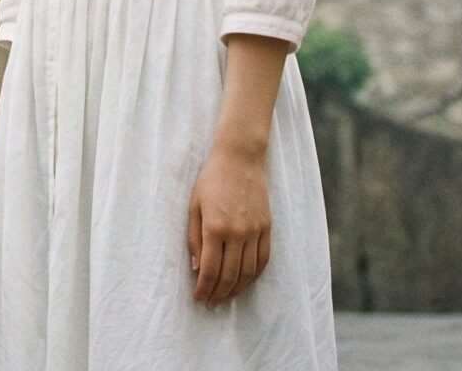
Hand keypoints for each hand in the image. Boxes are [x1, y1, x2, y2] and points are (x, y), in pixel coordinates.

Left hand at [186, 139, 269, 305]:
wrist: (239, 158)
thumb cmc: (211, 179)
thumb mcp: (194, 205)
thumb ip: (194, 237)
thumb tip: (196, 268)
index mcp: (215, 227)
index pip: (209, 269)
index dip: (203, 288)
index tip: (198, 298)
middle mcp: (237, 233)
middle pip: (229, 276)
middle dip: (218, 293)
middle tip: (210, 303)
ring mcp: (254, 232)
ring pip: (248, 273)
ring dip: (236, 290)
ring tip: (225, 297)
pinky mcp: (267, 229)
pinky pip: (263, 261)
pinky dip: (254, 277)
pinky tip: (245, 283)